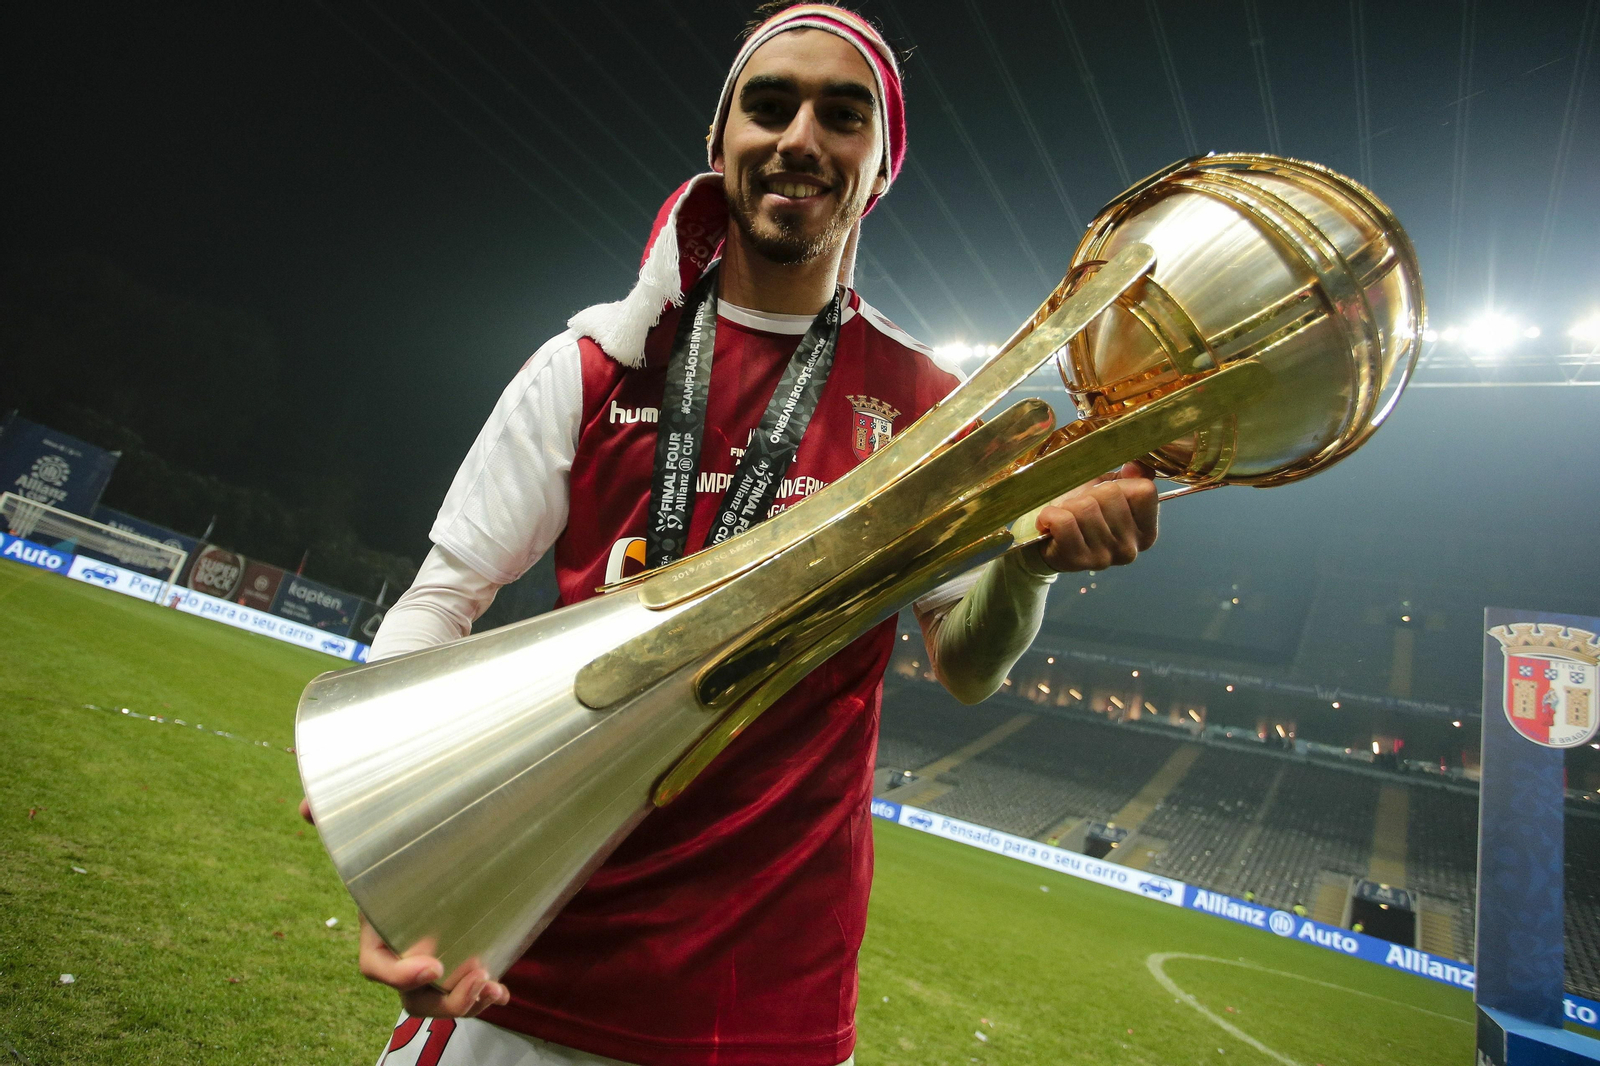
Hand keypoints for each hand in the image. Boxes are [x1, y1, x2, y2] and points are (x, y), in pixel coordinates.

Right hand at [299, 798, 509, 1016]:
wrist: (439, 843)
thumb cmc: (398, 843)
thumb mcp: (374, 831)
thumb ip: (339, 820)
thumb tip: (304, 808)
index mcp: (379, 929)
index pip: (377, 966)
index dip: (399, 974)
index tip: (432, 966)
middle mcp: (405, 951)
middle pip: (414, 997)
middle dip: (443, 999)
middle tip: (476, 974)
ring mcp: (434, 957)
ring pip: (441, 999)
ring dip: (466, 1001)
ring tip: (492, 985)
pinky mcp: (462, 954)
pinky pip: (467, 989)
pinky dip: (484, 996)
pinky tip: (501, 990)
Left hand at [1033, 461, 1158, 572]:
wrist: (1049, 540)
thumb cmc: (1082, 512)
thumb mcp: (1112, 488)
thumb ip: (1134, 475)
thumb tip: (1133, 467)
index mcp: (1146, 532)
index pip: (1144, 490)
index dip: (1120, 484)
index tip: (1105, 496)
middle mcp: (1130, 548)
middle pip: (1111, 494)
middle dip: (1090, 493)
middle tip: (1080, 508)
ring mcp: (1104, 557)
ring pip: (1085, 507)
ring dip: (1069, 505)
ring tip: (1067, 516)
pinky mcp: (1076, 560)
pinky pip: (1064, 522)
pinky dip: (1051, 514)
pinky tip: (1050, 522)